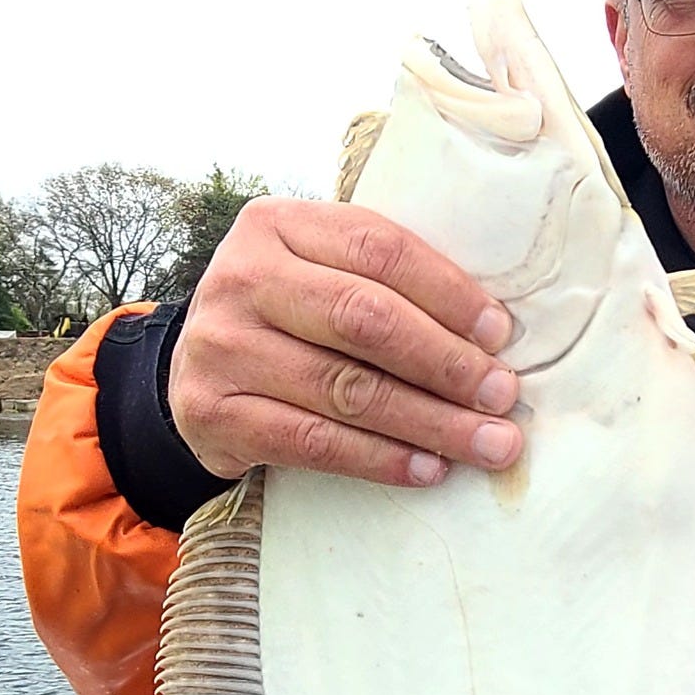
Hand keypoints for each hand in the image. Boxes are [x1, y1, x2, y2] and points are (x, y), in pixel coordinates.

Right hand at [167, 198, 522, 485]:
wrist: (192, 373)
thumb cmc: (285, 319)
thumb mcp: (317, 273)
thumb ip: (383, 282)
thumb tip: (490, 334)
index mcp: (278, 224)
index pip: (379, 249)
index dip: (448, 292)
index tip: (500, 335)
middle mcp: (242, 277)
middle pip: (365, 319)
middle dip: (446, 362)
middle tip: (502, 396)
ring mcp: (222, 346)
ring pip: (346, 388)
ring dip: (429, 421)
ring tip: (486, 444)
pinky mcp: (213, 413)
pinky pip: (314, 443)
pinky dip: (380, 459)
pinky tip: (428, 469)